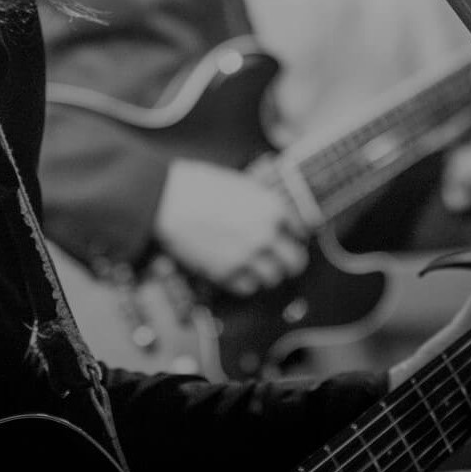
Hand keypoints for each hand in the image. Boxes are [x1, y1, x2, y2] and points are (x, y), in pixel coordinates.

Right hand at [154, 159, 308, 295]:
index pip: (303, 230)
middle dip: (290, 260)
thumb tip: (275, 216)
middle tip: (280, 257)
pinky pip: (248, 287)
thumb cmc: (198, 185)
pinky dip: (245, 280)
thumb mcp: (240, 184)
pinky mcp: (225, 272)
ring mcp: (247, 256)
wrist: (166, 199)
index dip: (295, 234)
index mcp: (271, 207)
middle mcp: (265, 234)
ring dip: (266, 271)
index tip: (289, 236)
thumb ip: (262, 202)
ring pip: (273, 278)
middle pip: (296, 262)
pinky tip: (236, 268)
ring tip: (253, 263)